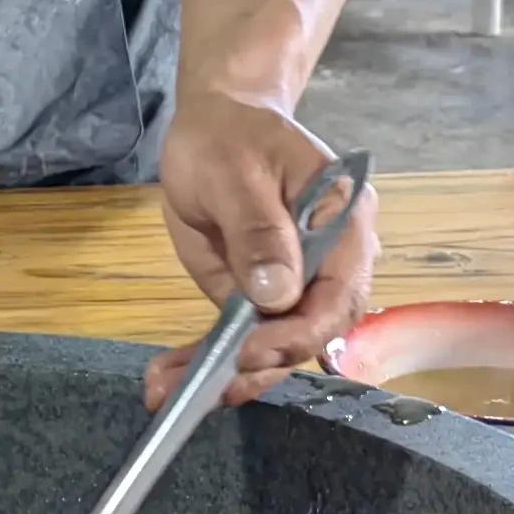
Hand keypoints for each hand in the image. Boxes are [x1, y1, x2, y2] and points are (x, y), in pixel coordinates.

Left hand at [149, 94, 380, 410]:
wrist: (217, 123)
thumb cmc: (232, 136)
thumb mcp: (236, 171)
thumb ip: (259, 230)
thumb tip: (279, 295)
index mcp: (344, 223)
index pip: (339, 294)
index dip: (300, 331)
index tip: (252, 350)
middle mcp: (331, 263)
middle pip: (312, 331)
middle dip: (260, 366)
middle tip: (208, 387)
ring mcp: (295, 284)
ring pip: (275, 345)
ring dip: (227, 375)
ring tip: (169, 391)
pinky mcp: (258, 296)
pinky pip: (242, 336)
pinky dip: (208, 361)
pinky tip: (170, 379)